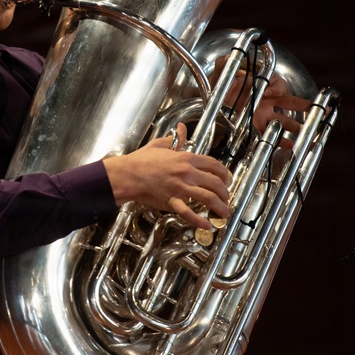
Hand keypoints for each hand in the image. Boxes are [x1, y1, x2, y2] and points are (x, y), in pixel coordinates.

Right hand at [102, 124, 231, 229]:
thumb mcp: (160, 144)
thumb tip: (181, 128)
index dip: (225, 174)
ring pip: (208, 198)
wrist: (127, 173)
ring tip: (223, 213)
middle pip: (216, 183)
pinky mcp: (172, 201)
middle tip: (226, 198)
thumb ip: (175, 138)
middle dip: (225, 193)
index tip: (226, 180)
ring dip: (220, 207)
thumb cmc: (141, 160)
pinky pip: (189, 213)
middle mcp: (187, 173)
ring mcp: (180, 188)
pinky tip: (206, 225)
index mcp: (186, 158)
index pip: (214, 165)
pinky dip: (199, 221)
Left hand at [215, 58, 313, 137]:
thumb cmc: (220, 87)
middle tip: (322, 109)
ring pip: (286, 121)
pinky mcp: (258, 128)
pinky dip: (284, 142)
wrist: (211, 103)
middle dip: (306, 105)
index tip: (268, 92)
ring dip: (299, 127)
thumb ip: (223, 64)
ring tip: (312, 133)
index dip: (276, 87)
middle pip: (290, 103)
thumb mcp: (220, 74)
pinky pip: (273, 136)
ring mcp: (264, 115)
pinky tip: (293, 148)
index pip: (277, 84)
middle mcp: (266, 101)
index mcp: (261, 86)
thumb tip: (227, 58)